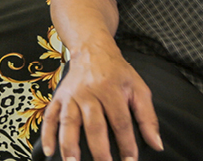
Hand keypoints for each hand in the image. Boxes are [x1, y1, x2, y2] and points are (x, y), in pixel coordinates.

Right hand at [41, 44, 162, 160]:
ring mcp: (70, 96)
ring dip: (68, 145)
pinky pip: (49, 116)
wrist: (92, 51)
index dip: (126, 144)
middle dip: (99, 150)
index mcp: (111, 91)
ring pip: (68, 122)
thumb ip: (147, 117)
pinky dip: (47, 133)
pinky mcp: (58, 98)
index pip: (120, 122)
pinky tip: (48, 151)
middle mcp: (88, 93)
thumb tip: (156, 145)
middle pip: (94, 125)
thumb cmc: (118, 73)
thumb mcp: (139, 89)